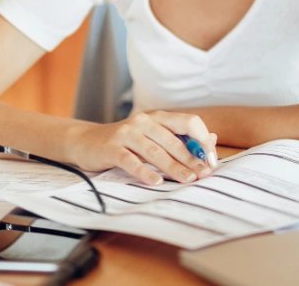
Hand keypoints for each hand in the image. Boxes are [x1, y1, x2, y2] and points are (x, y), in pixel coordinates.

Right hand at [68, 111, 217, 185]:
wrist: (86, 142)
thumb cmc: (125, 142)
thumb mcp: (153, 136)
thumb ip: (180, 138)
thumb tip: (212, 140)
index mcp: (158, 117)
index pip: (189, 122)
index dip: (202, 141)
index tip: (211, 160)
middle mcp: (144, 121)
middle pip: (174, 140)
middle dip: (192, 158)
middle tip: (204, 174)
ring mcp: (126, 133)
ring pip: (156, 151)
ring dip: (174, 167)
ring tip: (188, 179)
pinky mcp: (111, 148)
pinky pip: (131, 161)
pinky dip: (144, 172)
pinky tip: (156, 182)